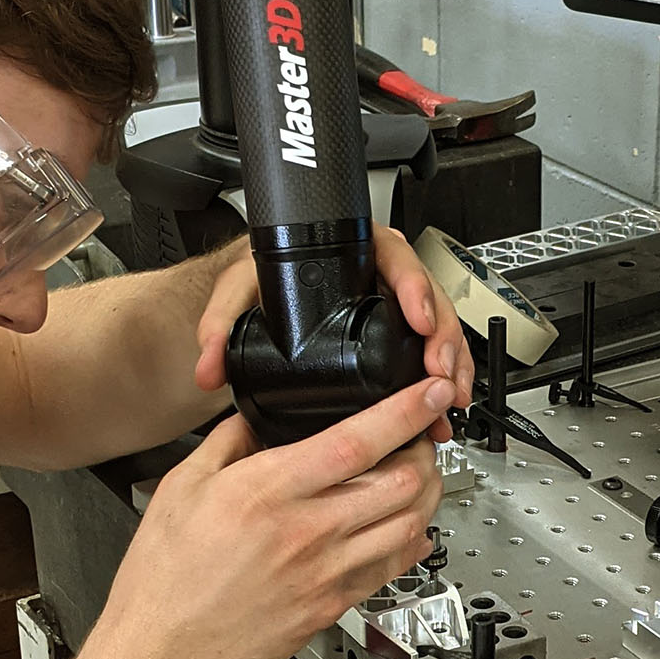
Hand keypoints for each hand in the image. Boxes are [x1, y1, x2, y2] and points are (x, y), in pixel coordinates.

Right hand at [93, 375, 452, 658]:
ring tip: (419, 476)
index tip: (429, 393)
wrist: (165, 650)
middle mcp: (307, 532)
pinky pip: (392, 568)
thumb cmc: (167, 576)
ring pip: (410, 526)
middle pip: (402, 484)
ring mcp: (326, 573)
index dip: (405, 412)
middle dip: (424, 451)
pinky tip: (404, 526)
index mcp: (269, 492)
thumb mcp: (183, 485)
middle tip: (420, 437)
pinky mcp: (333, 606)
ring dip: (425, 495)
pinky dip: (410, 540)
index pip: (358, 442)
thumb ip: (228, 441)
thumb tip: (257, 414)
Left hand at [195, 228, 473, 438]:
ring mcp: (394, 304)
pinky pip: (430, 351)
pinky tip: (444, 408)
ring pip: (438, 329)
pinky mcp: (398, 333)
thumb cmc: (261, 277)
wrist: (264, 289)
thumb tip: (209, 364)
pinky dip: (441, 379)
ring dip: (450, 364)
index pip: (397, 260)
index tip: (419, 318)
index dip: (415, 289)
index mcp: (355, 251)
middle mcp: (381, 275)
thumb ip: (220, 321)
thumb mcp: (240, 289)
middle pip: (429, 299)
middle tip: (439, 372)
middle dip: (442, 339)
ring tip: (450, 398)